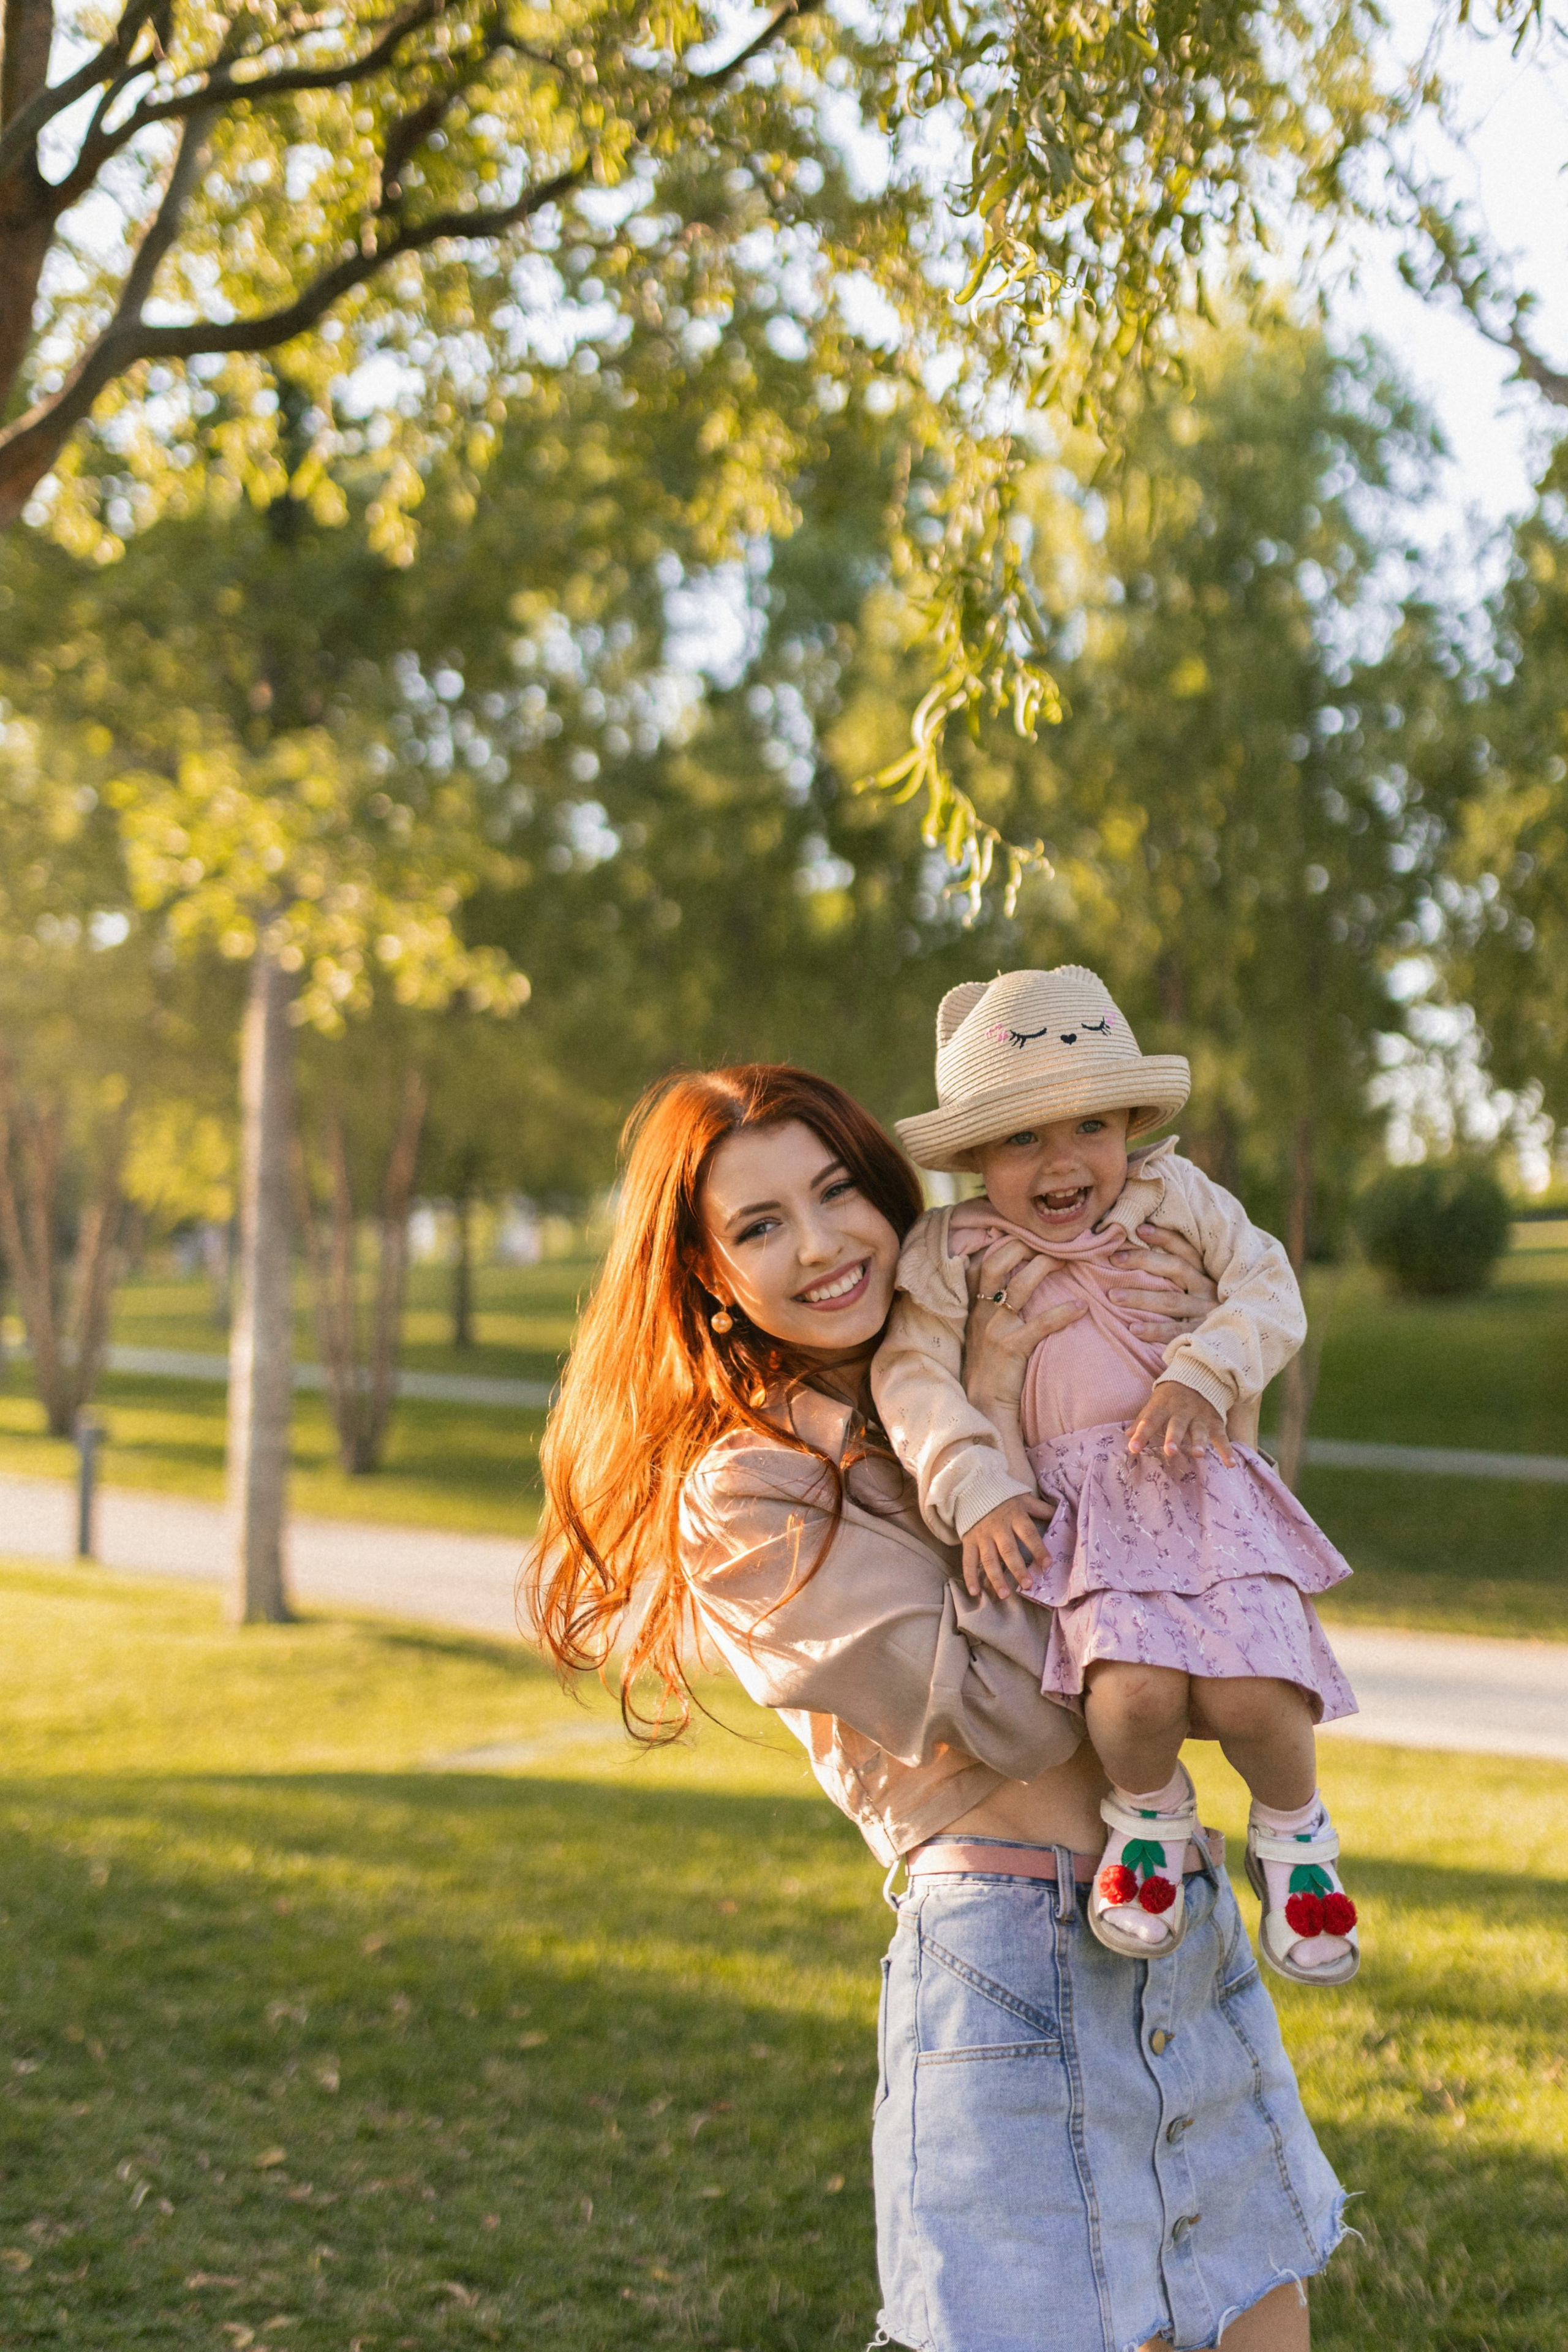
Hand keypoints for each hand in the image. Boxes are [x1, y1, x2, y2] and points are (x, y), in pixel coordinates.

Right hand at [960, 1493, 1054, 1599]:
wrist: (973, 1487)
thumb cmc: (1004, 1497)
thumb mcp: (1024, 1499)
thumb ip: (1041, 1509)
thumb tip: (1065, 1514)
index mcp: (1015, 1516)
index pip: (1028, 1534)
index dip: (1038, 1549)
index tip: (1047, 1564)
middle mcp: (998, 1528)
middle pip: (1008, 1550)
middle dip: (1018, 1569)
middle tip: (1028, 1585)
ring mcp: (982, 1536)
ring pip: (989, 1559)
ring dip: (996, 1578)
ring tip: (1004, 1594)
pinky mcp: (969, 1541)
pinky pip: (968, 1561)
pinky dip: (970, 1577)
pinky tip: (975, 1592)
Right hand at [961, 1237, 1085, 1416]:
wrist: (983, 1403)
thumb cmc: (989, 1366)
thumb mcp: (983, 1330)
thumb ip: (992, 1305)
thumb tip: (1015, 1280)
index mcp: (974, 1304)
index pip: (983, 1261)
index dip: (1004, 1242)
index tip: (1027, 1232)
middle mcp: (981, 1311)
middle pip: (997, 1263)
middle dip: (1024, 1245)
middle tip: (1051, 1240)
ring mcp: (995, 1328)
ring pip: (1019, 1285)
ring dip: (1045, 1267)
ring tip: (1067, 1261)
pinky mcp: (1012, 1347)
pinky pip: (1040, 1323)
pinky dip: (1062, 1312)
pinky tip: (1081, 1307)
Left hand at [1105, 1224, 1218, 1341]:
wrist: (1235, 1342)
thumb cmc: (1207, 1312)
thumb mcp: (1201, 1289)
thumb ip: (1179, 1275)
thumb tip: (1144, 1248)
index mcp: (1207, 1275)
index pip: (1186, 1251)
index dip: (1165, 1238)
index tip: (1139, 1230)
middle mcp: (1208, 1290)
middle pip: (1176, 1269)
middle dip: (1144, 1261)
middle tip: (1114, 1259)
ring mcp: (1207, 1313)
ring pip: (1171, 1301)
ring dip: (1140, 1297)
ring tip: (1113, 1295)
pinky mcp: (1203, 1335)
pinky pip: (1176, 1331)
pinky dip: (1154, 1330)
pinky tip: (1132, 1327)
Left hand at [1126, 1379, 1235, 1467]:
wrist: (1200, 1375)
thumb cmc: (1171, 1396)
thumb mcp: (1155, 1403)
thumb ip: (1143, 1420)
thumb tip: (1126, 1436)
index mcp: (1163, 1407)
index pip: (1150, 1420)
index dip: (1141, 1433)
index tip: (1133, 1448)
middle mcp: (1181, 1412)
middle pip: (1176, 1425)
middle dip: (1173, 1438)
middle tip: (1170, 1451)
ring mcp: (1200, 1417)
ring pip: (1199, 1430)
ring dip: (1199, 1442)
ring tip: (1198, 1455)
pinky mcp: (1215, 1422)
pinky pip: (1222, 1437)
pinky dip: (1227, 1450)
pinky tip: (1230, 1464)